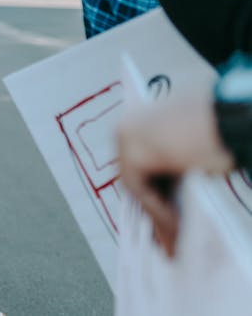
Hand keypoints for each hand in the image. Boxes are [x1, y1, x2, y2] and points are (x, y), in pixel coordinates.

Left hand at [117, 101, 233, 256]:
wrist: (232, 115)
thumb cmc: (222, 128)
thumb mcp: (193, 151)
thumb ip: (175, 168)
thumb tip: (171, 199)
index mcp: (141, 121)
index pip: (142, 167)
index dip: (156, 197)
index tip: (165, 222)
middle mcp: (128, 126)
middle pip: (136, 177)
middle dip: (153, 210)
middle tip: (165, 239)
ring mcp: (126, 138)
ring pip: (137, 187)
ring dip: (157, 216)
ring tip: (173, 242)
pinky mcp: (131, 153)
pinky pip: (141, 191)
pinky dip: (159, 211)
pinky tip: (176, 230)